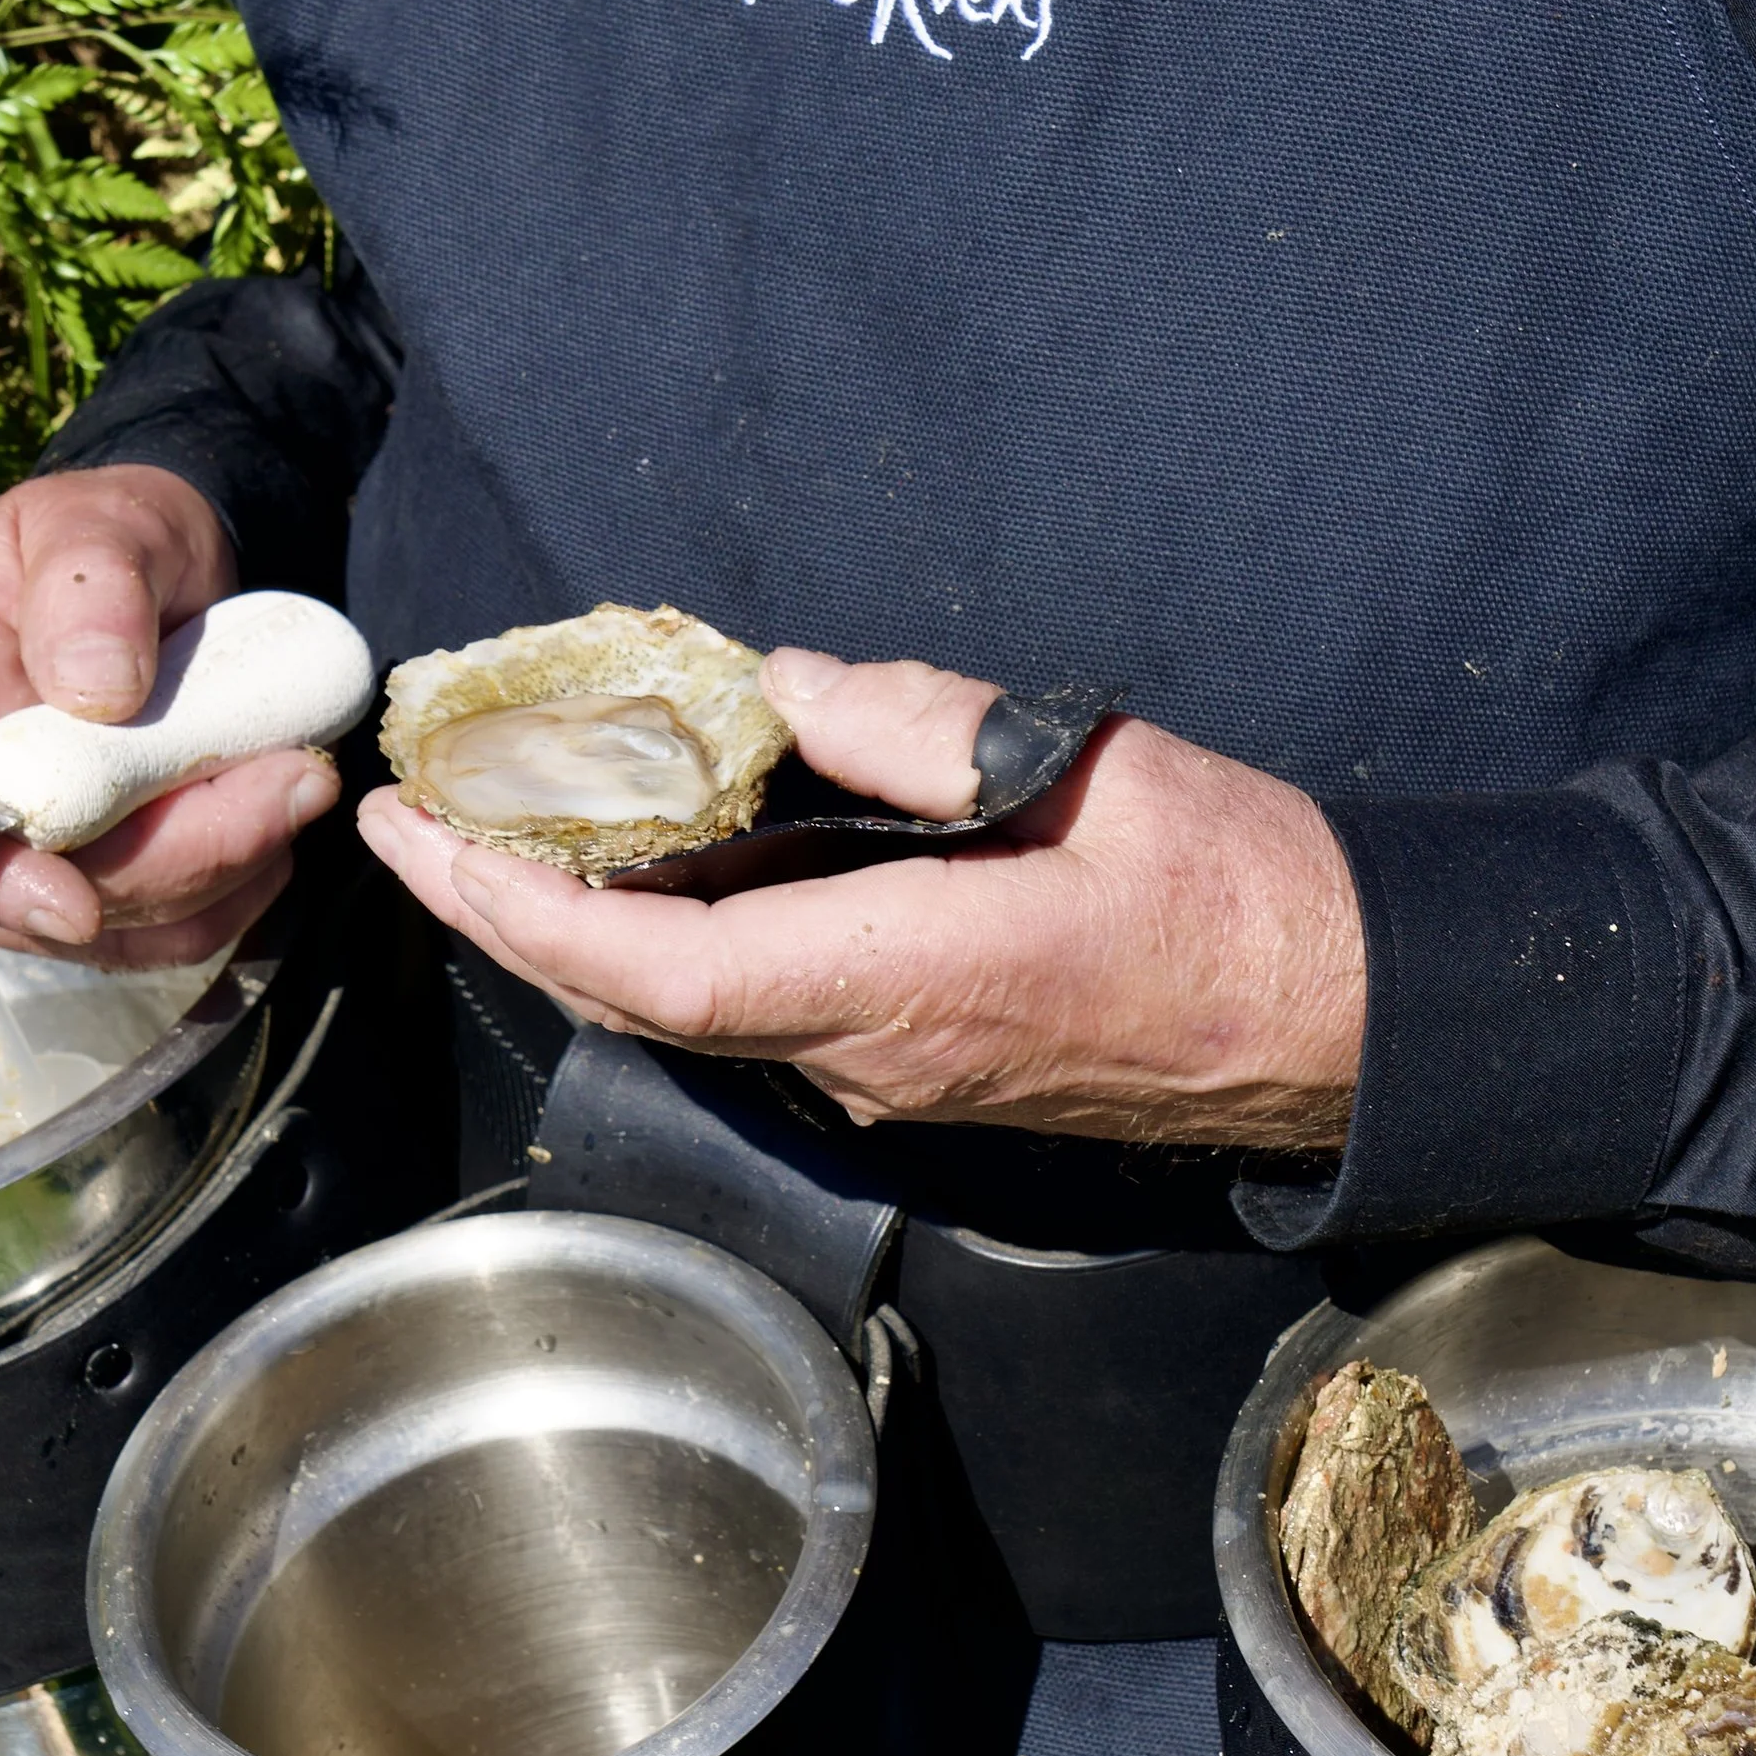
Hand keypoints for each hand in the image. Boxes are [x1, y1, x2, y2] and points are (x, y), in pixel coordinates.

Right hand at [0, 465, 340, 967]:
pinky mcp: (116, 872)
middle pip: (31, 895)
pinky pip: (173, 925)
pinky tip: (282, 812)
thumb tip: (95, 691)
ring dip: (223, 870)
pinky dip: (241, 885)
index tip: (74, 903)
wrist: (167, 564)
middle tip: (287, 785)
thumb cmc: (111, 534)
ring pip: (119, 923)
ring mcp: (45, 844)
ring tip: (301, 777)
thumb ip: (89, 586)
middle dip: (165, 864)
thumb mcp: (99, 522)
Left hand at [356, 648, 1364, 1145]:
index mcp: (894, 979)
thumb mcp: (1079, 770)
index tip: (420, 840)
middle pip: (634, 1000)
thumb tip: (783, 685)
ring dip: (574, 925)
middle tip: (408, 821)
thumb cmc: (1237, 898)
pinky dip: (664, 936)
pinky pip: (751, 1004)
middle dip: (503, 911)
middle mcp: (865, 1050)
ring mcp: (887, 1070)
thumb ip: (914, 725)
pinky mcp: (917, 1058)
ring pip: (687, 1009)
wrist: (1347, 1019)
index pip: (650, 970)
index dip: (515, 909)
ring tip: (496, 826)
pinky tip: (641, 865)